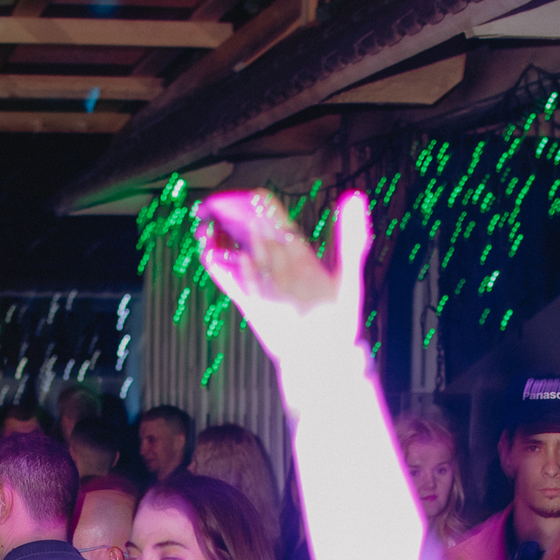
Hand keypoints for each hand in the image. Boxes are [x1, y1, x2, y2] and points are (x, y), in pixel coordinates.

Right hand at [194, 189, 371, 367]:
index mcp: (296, 249)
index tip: (230, 199)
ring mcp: (262, 282)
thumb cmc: (339, 321)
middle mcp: (277, 261)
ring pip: (234, 250)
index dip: (246, 201)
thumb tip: (354, 198)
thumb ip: (350, 238)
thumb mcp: (347, 276)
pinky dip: (218, 266)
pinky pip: (228, 280)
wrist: (322, 361)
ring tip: (204, 229)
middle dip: (224, 214)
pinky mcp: (249, 303)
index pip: (266, 211)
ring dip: (216, 237)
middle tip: (205, 209)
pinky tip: (210, 254)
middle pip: (245, 226)